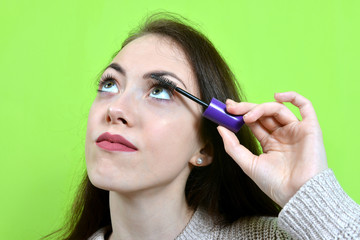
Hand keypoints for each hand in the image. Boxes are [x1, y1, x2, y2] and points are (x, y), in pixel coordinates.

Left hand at [217, 92, 327, 206]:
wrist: (297, 194)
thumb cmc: (274, 183)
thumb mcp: (248, 163)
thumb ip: (233, 146)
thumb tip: (220, 128)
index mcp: (270, 143)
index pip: (254, 123)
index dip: (241, 114)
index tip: (227, 109)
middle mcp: (283, 135)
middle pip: (263, 114)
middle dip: (246, 108)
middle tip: (231, 107)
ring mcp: (296, 130)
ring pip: (278, 109)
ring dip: (261, 108)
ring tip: (247, 116)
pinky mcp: (310, 128)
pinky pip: (306, 107)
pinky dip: (294, 97)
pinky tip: (278, 96)